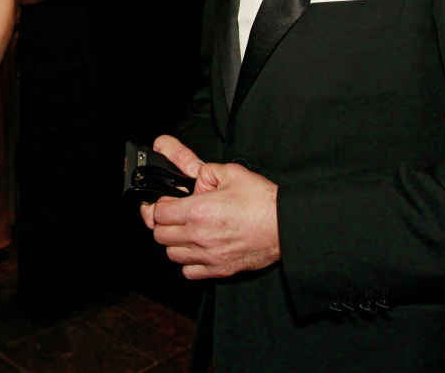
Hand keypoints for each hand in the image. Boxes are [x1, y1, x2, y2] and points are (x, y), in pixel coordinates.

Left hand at [142, 135, 280, 279]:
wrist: (285, 225)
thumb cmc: (262, 201)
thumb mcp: (232, 173)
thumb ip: (206, 172)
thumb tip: (193, 178)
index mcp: (198, 210)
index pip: (159, 213)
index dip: (160, 205)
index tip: (167, 203)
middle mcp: (199, 236)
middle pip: (160, 235)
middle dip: (164, 224)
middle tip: (175, 216)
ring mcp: (208, 255)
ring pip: (171, 255)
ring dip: (175, 243)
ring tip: (187, 232)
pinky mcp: (219, 269)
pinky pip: (189, 271)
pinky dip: (189, 262)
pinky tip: (198, 250)